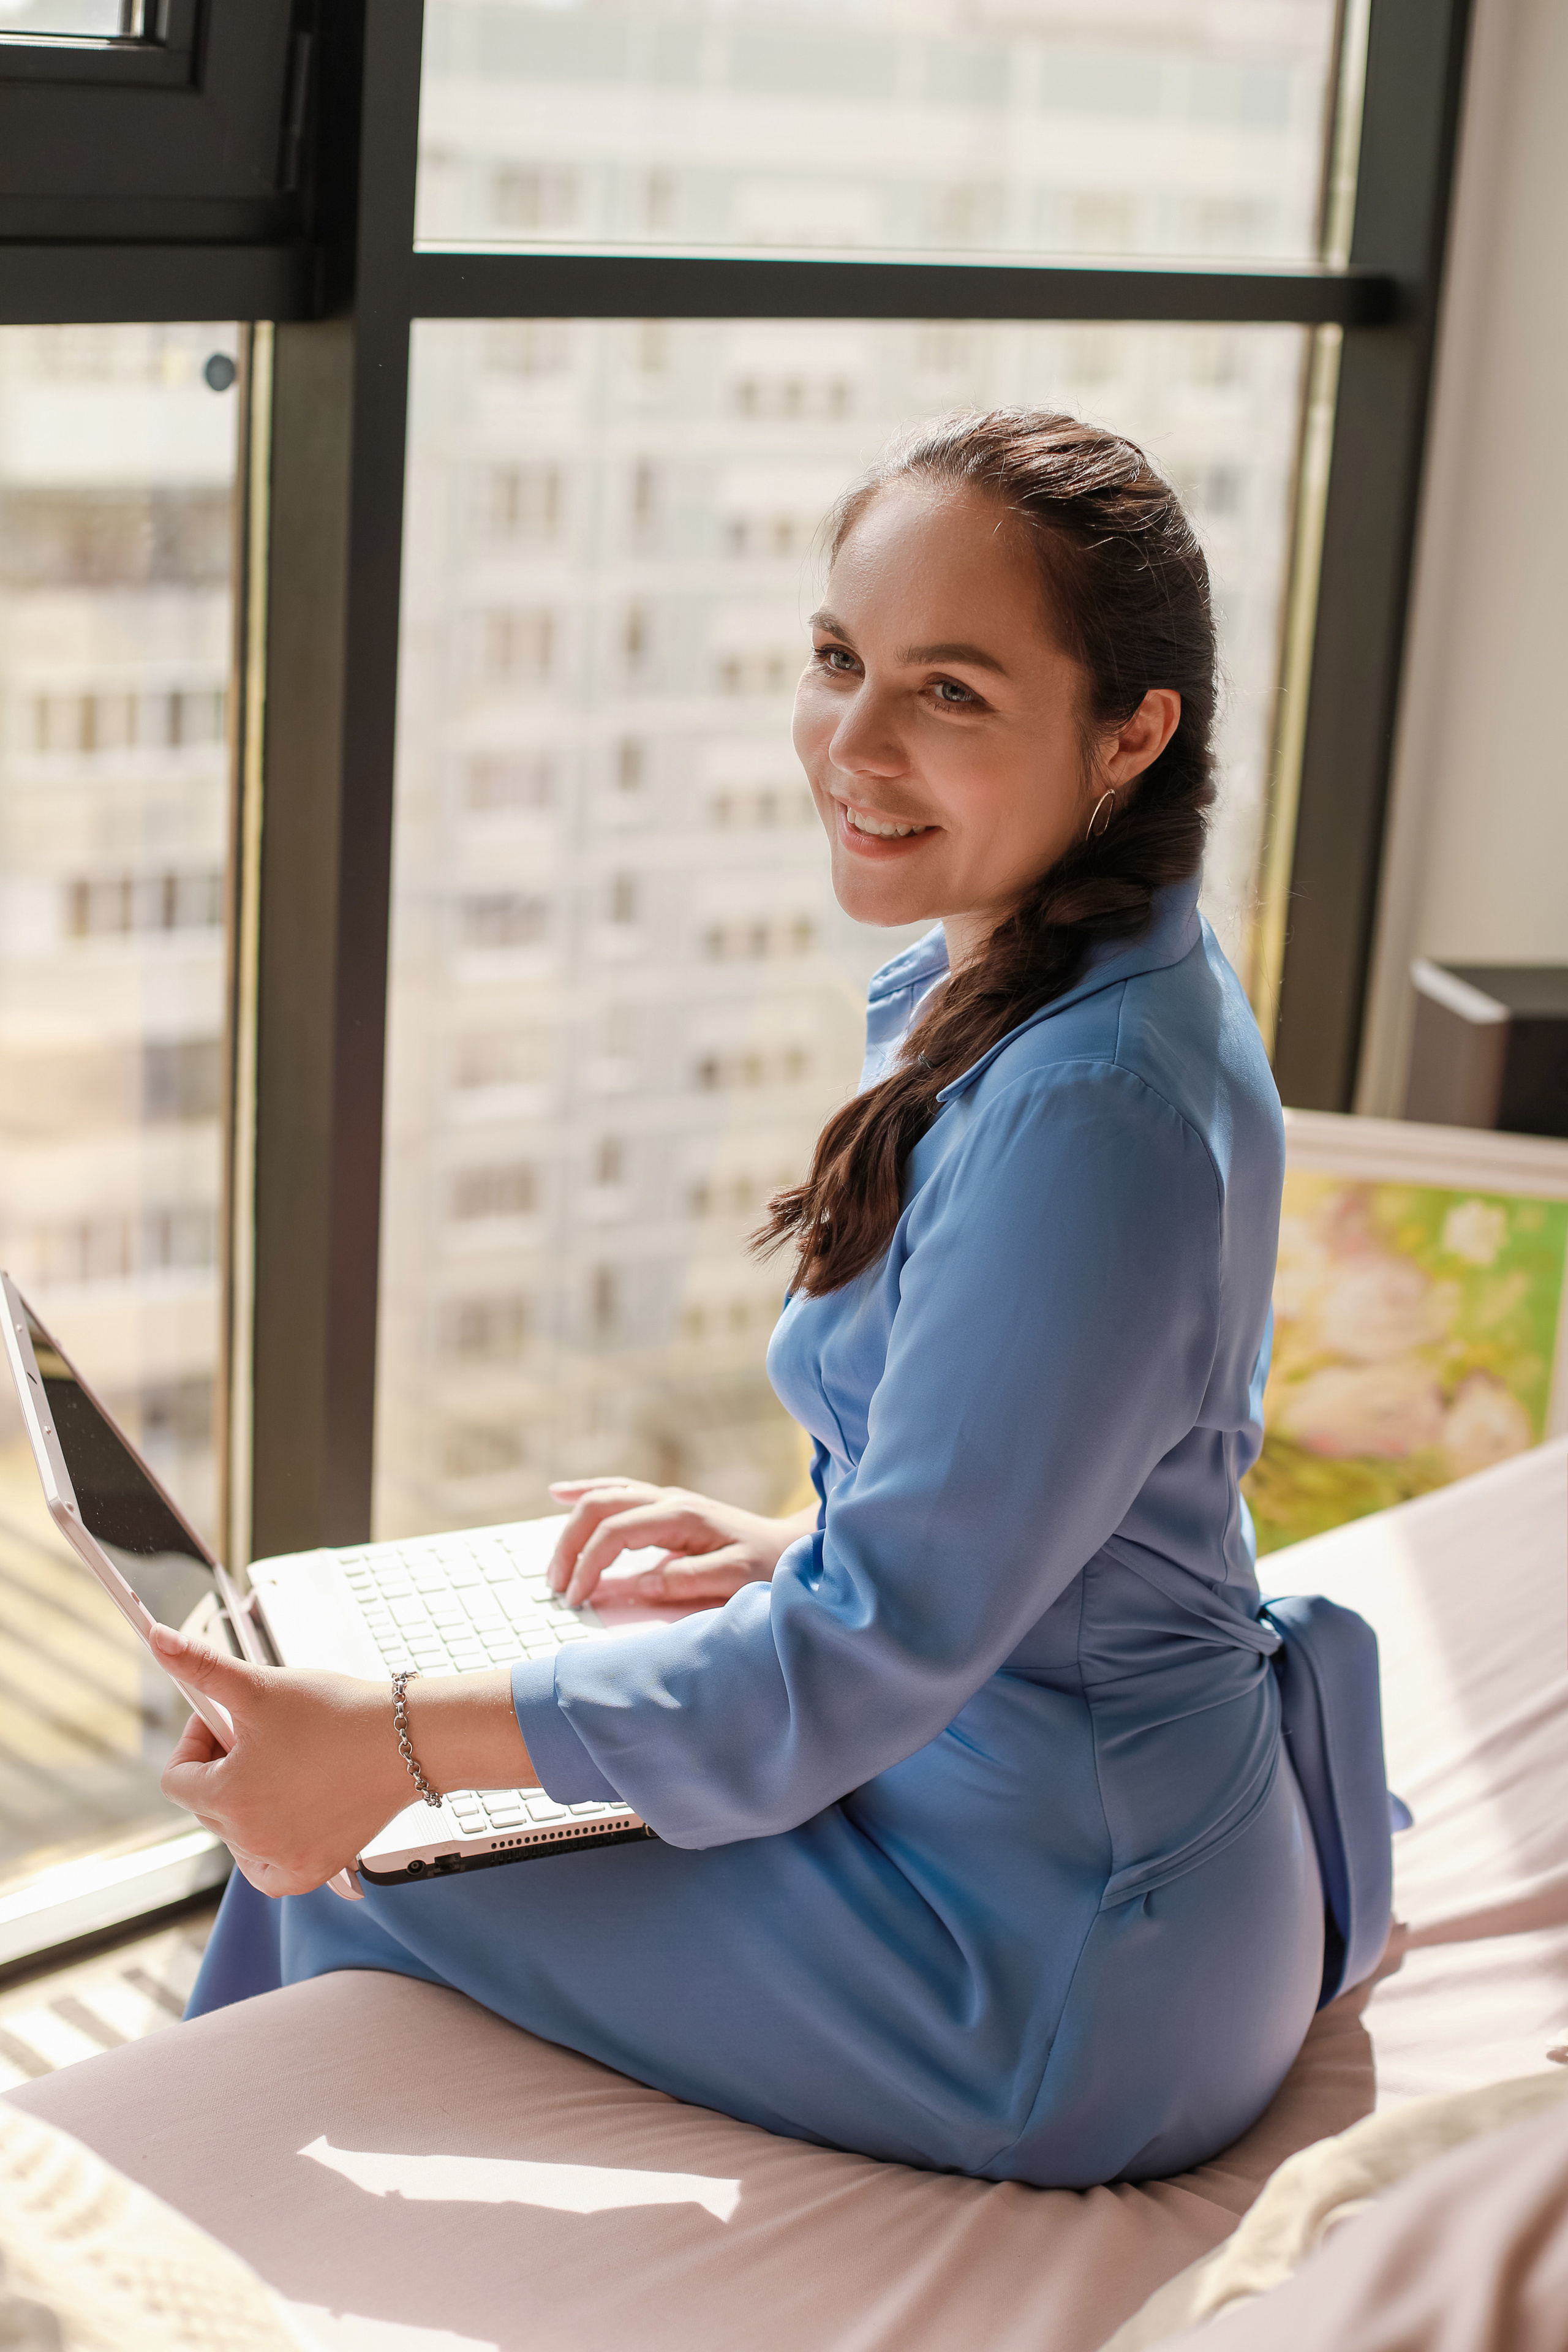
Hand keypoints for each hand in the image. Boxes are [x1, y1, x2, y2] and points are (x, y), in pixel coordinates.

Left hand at [152, 1624, 533, 1894]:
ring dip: (249, 1803)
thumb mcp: (260, 1685)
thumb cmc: (337, 1713)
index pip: (178, 1778)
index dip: (199, 1742)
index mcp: (228, 1799)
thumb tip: (158, 1639)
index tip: (232, 1722)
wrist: (409, 1741)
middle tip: (269, 1737)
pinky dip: (271, 1844)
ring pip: (236, 1834)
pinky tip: (294, 1808)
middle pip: (208, 1805)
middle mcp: (249, 1841)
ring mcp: (282, 1861)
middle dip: (227, 1768)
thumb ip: (202, 1667)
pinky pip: (267, 1868)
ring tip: (289, 1765)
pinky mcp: (313, 1872)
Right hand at [547, 1478, 816, 1608]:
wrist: (792, 1547)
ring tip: (554, 1566)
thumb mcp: (736, 1579)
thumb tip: (637, 1584)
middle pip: (598, 1508)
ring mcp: (666, 1499)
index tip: (577, 1599)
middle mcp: (669, 1500)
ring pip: (602, 1497)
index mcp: (681, 1517)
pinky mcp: (665, 1506)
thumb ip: (686, 1580)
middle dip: (569, 1546)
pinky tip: (559, 1493)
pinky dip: (584, 1492)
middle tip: (558, 1587)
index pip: (615, 1533)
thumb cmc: (768, 1566)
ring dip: (571, 1527)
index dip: (589, 1565)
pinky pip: (615, 1490)